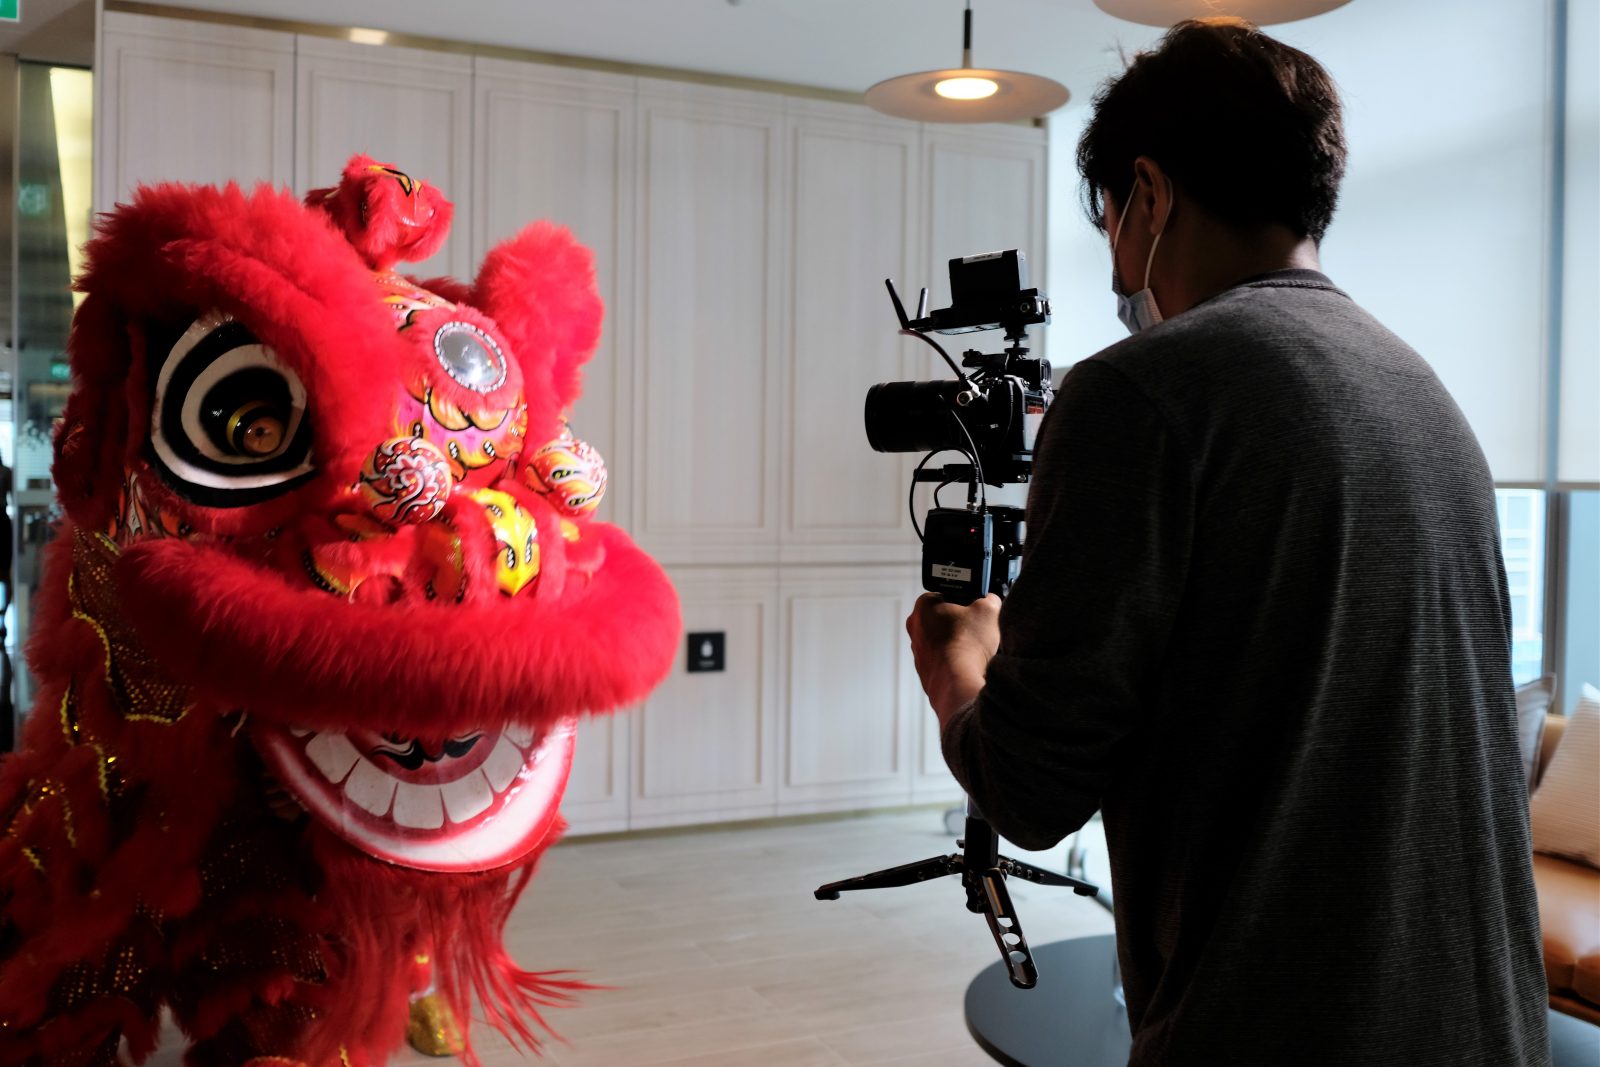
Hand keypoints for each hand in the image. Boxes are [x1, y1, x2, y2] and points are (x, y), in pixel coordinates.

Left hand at [906, 592, 1001, 728]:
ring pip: (943, 642)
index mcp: (924, 605)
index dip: (966, 601)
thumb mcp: (988, 610)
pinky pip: (943, 661)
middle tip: (978, 629)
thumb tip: (990, 601)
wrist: (958, 682)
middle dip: (962, 623)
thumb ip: (989, 600)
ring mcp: (917, 652)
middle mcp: (915, 628)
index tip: (977, 610)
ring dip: (959, 644)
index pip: (948, 595)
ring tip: (975, 649)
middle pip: (944, 619)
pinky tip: (968, 664)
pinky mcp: (924, 672)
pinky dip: (955, 662)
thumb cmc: (968, 645)